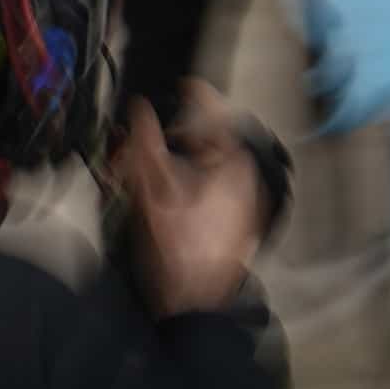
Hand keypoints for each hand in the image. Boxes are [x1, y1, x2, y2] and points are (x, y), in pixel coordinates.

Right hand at [121, 86, 265, 316]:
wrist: (195, 303)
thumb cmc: (178, 249)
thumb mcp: (151, 187)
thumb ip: (144, 140)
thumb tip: (140, 109)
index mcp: (235, 161)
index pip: (217, 110)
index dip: (195, 93)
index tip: (183, 85)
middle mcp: (249, 177)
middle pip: (213, 140)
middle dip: (180, 137)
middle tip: (152, 143)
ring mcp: (248, 201)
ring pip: (213, 166)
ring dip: (184, 163)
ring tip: (154, 176)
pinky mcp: (240, 221)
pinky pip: (216, 189)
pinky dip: (194, 185)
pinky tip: (170, 201)